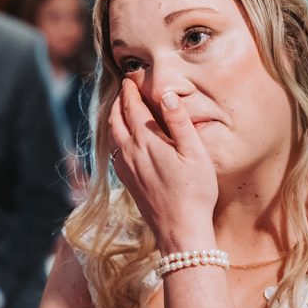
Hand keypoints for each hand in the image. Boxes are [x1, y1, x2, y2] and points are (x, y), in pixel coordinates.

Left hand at [108, 79, 217, 251]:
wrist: (179, 229)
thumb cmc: (194, 191)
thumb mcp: (195, 153)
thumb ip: (179, 122)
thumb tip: (166, 94)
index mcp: (146, 140)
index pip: (131, 107)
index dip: (130, 91)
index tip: (130, 78)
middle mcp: (130, 151)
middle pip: (116, 118)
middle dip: (119, 100)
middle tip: (124, 88)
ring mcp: (125, 167)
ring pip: (112, 134)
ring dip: (114, 117)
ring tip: (120, 108)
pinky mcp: (126, 180)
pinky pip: (114, 151)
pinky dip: (114, 136)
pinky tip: (122, 139)